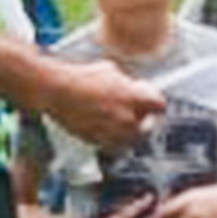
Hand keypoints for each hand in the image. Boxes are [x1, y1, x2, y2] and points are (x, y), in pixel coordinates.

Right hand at [42, 60, 165, 148]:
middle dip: (144, 121)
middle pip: (148, 128)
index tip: (151, 102)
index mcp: (135, 98)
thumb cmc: (81, 77)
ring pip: (131, 141)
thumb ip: (126, 83)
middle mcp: (128, 118)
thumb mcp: (111, 70)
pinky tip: (106, 131)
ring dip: (129, 134)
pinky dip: (112, 140)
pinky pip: (113, 146)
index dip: (155, 104)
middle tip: (138, 116)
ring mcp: (113, 132)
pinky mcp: (97, 141)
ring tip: (122, 126)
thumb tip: (130, 87)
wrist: (57, 91)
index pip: (160, 106)